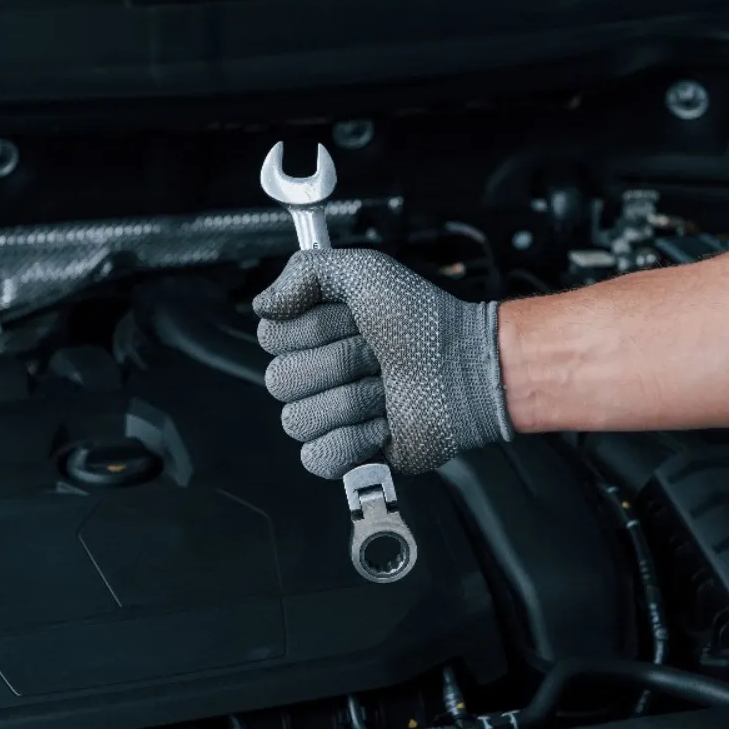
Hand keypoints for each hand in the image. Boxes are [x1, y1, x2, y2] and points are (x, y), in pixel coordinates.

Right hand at [252, 248, 514, 478]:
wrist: (466, 369)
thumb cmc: (425, 321)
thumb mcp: (364, 272)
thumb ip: (304, 272)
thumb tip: (262, 304)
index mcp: (311, 334)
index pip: (270, 337)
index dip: (312, 329)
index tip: (352, 320)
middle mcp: (315, 374)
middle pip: (280, 380)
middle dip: (339, 364)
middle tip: (376, 355)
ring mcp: (329, 415)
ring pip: (298, 420)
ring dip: (353, 401)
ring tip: (385, 389)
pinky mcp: (348, 453)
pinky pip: (318, 457)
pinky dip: (354, 441)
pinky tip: (381, 425)